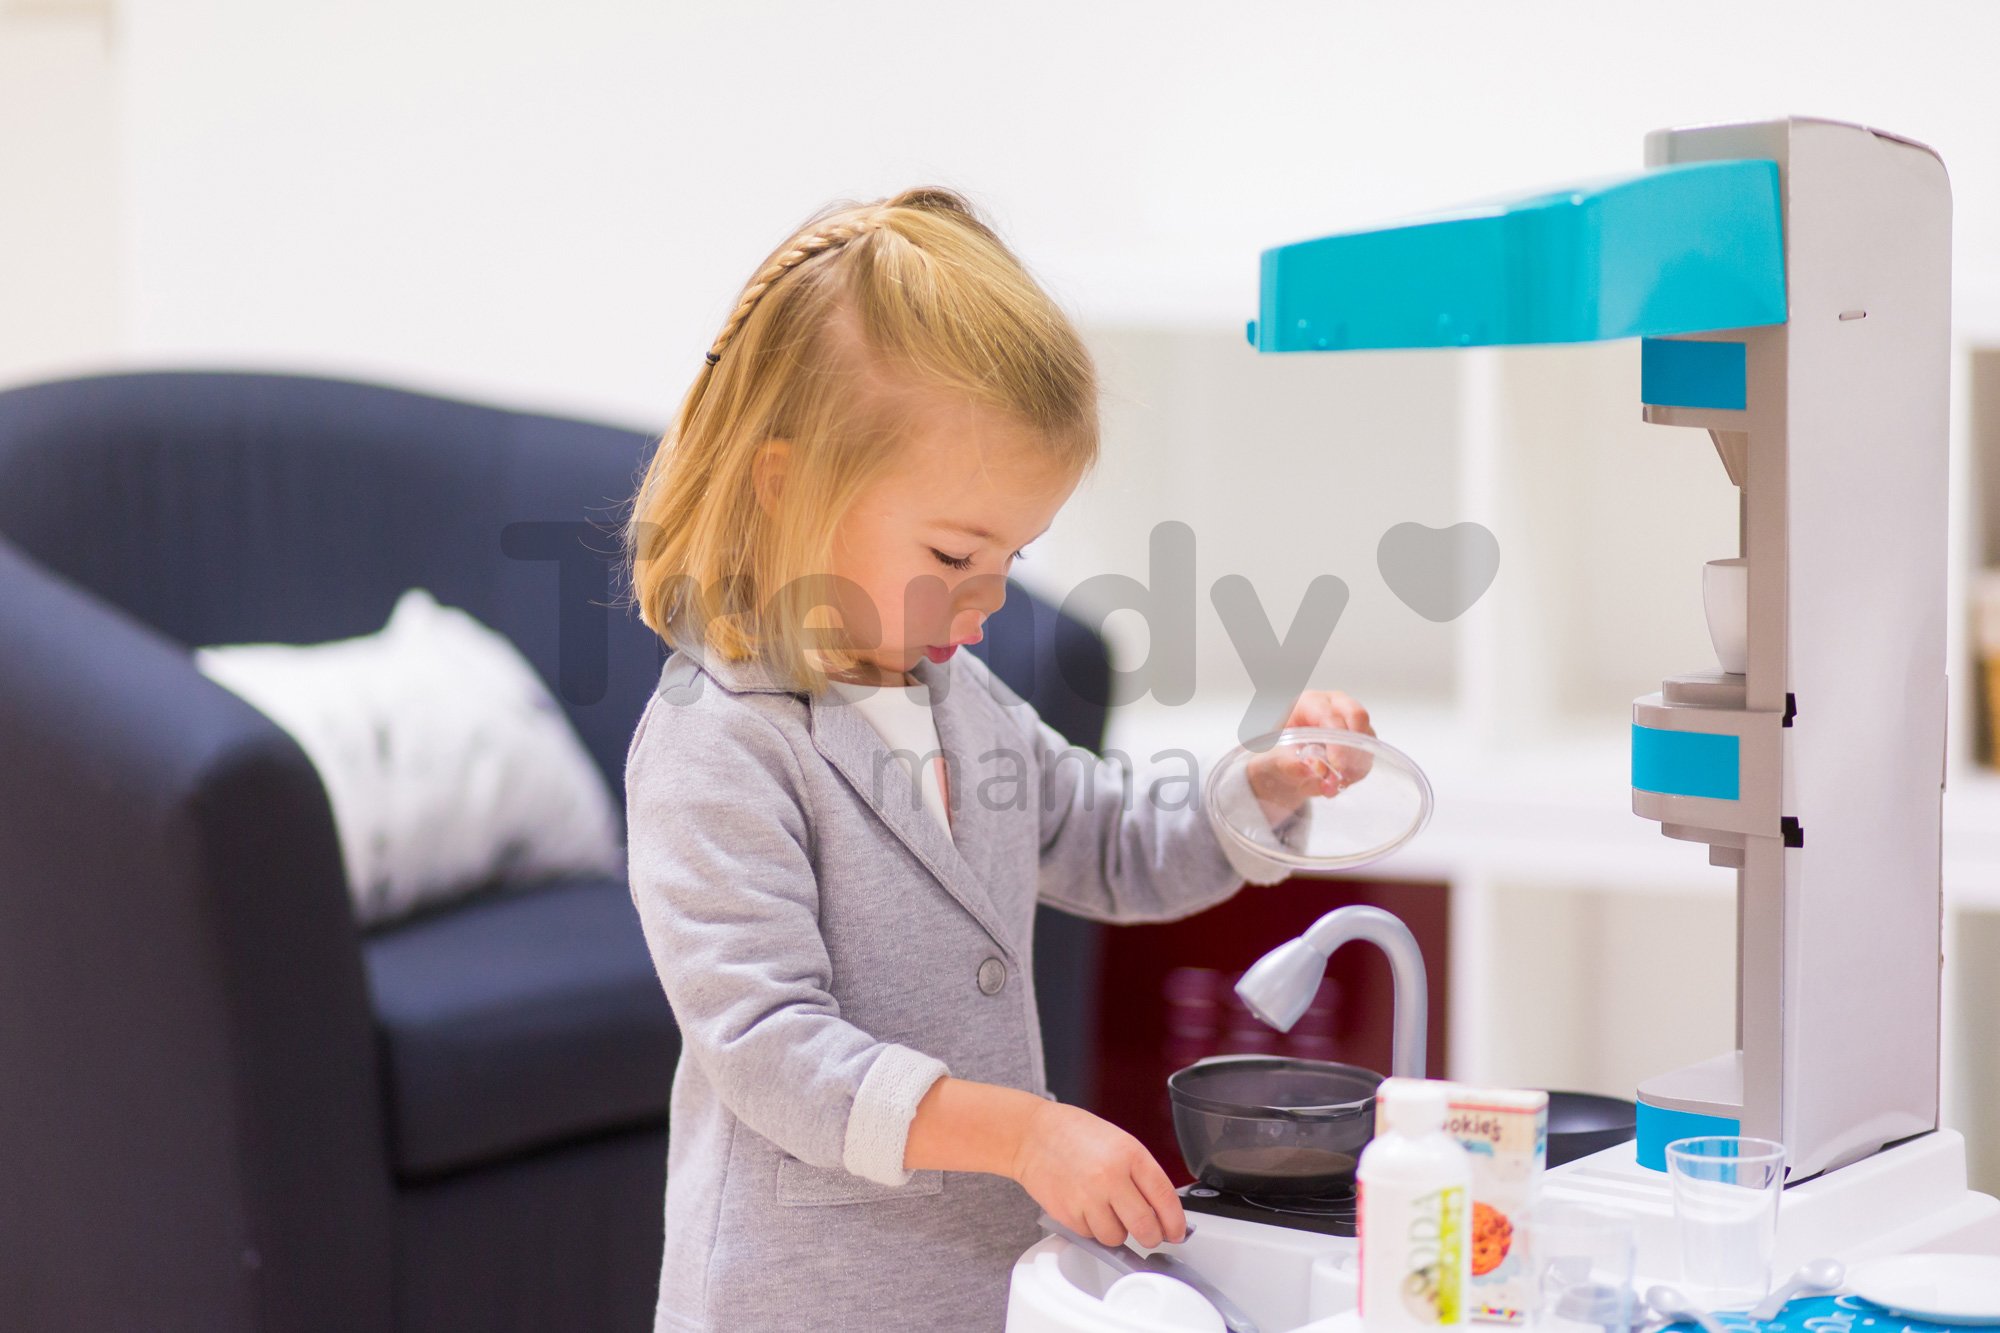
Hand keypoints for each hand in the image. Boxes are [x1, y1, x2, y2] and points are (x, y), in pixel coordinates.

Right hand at [1009, 1099, 1186, 1248]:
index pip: (1164, 1198)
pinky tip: (1085, 1206)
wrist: (1031, 1134)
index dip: (1175, 1222)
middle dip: (1151, 1237)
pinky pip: (1091, 1236)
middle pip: (1145, 1227)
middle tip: (1150, 1235)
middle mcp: (1110, 1176)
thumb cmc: (1075, 1135)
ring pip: (1117, 1238)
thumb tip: (1162, 1211)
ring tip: (1106, 1209)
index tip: (1177, 1232)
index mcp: (1129, 1154)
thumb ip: (1141, 1174)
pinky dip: (1092, 1228)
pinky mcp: (1067, 1214)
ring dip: (1117, 1231)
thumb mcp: (1119, 1142)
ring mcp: (1087, 1197)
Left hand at [1245, 689, 1376, 827]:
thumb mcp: (1274, 758)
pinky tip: (1338, 783)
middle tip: (1342, 778)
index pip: (1331, 716)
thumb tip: (1313, 767)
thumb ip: (1289, 763)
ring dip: (1354, 766)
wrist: (1281, 762)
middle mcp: (1333, 705)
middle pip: (1358, 716)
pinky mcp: (1359, 737)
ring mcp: (1349, 719)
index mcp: (1309, 702)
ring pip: (1366, 738)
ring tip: (1331, 786)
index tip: (1337, 767)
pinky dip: (1356, 772)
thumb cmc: (1276, 751)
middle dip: (1352, 751)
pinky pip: (1367, 753)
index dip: (1338, 742)